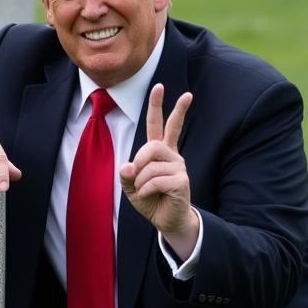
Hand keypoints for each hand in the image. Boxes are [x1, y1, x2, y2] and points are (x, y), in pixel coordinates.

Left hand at [119, 86, 198, 259]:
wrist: (166, 221)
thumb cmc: (151, 200)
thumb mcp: (130, 187)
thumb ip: (125, 175)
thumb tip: (127, 166)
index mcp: (160, 152)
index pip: (159, 124)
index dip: (157, 105)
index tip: (159, 86)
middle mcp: (172, 155)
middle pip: (154, 143)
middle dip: (140, 159)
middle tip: (137, 175)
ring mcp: (179, 167)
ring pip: (150, 165)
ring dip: (140, 181)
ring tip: (144, 191)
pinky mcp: (181, 181)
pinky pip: (155, 180)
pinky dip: (146, 190)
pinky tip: (150, 196)